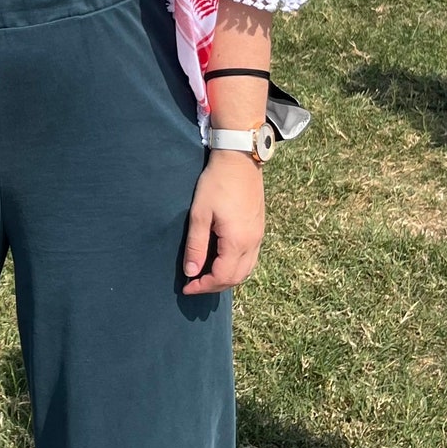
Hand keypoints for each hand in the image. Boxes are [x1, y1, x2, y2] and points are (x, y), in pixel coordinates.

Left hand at [182, 150, 264, 294]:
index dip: (203, 286)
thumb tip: (191, 272)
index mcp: (237, 242)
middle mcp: (253, 243)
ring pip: (246, 270)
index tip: (187, 287)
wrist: (239, 160)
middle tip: (195, 284)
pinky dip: (236, 267)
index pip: (222, 277)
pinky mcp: (259, 229)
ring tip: (207, 276)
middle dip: (215, 286)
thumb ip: (196, 246)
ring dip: (227, 278)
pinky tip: (222, 261)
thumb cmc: (216, 184)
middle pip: (236, 278)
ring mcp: (259, 236)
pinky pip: (251, 258)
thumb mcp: (199, 215)